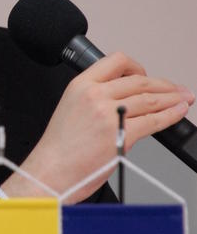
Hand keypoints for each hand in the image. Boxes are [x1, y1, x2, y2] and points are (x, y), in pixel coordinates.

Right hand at [1, 52, 194, 201]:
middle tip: (176, 89)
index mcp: (80, 85)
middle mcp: (94, 95)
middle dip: (164, 85)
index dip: (137, 67)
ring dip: (172, 98)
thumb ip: (95, 98)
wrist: (50, 171)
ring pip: (149, 98)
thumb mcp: (71, 108)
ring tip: (183, 99)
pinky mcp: (120, 134)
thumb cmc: (58, 148)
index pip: (116, 62)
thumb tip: (124, 100)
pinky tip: (178, 113)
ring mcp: (108, 113)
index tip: (147, 75)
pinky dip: (171, 116)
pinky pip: (153, 120)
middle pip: (138, 80)